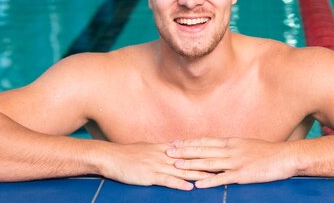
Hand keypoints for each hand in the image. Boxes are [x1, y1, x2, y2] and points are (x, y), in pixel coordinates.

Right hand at [98, 141, 213, 189]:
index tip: (219, 153)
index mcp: (165, 149)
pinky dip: (178, 183)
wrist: (110, 157)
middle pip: (189, 159)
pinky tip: (189, 187)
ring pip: (181, 170)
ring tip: (213, 177)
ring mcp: (157, 165)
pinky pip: (167, 180)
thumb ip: (162, 149)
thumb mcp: (148, 148)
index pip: (189, 150)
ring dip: (197, 174)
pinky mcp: (149, 175)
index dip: (204, 153)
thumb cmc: (128, 154)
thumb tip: (175, 146)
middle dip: (206, 163)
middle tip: (222, 165)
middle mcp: (164, 156)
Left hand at [165, 137, 297, 187]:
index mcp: (231, 142)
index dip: (189, 142)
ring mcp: (235, 162)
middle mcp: (230, 150)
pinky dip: (208, 180)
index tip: (174, 143)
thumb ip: (232, 147)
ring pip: (208, 163)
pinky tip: (197, 183)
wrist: (285, 156)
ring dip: (191, 164)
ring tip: (175, 166)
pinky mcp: (242, 174)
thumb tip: (219, 149)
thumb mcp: (247, 145)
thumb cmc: (267, 152)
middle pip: (203, 150)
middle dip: (184, 151)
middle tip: (167, 152)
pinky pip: (222, 178)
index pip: (205, 141)